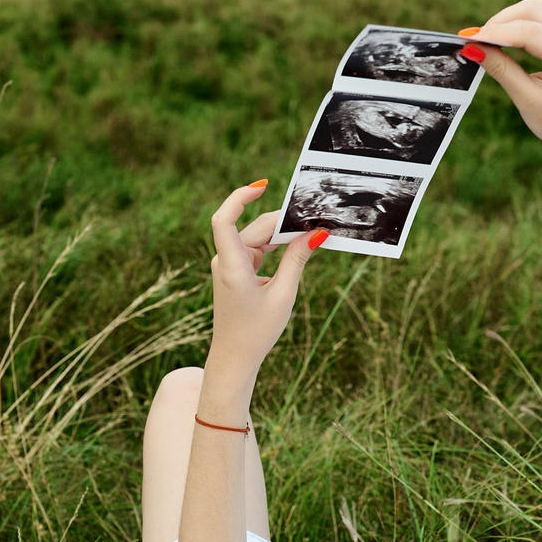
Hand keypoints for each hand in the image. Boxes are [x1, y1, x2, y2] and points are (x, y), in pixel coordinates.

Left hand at [203, 180, 325, 391]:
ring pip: (258, 237)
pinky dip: (276, 245)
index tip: (263, 186)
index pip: (224, 220)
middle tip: (318, 218)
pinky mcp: (236, 269)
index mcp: (232, 266)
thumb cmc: (257, 330)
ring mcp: (229, 264)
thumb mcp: (283, 295)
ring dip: (283, 234)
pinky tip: (298, 244)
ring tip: (313, 231)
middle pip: (255, 228)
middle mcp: (226, 260)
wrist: (235, 355)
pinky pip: (257, 248)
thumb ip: (297, 260)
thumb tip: (316, 233)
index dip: (239, 198)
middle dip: (285, 222)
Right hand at [461, 0, 541, 168]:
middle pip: (534, 11)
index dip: (496, 32)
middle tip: (475, 40)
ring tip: (487, 38)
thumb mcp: (527, 99)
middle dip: (501, 21)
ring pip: (537, 9)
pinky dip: (520, 23)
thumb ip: (501, 69)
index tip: (468, 39)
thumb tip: (473, 47)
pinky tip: (504, 37)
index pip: (530, 33)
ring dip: (510, 19)